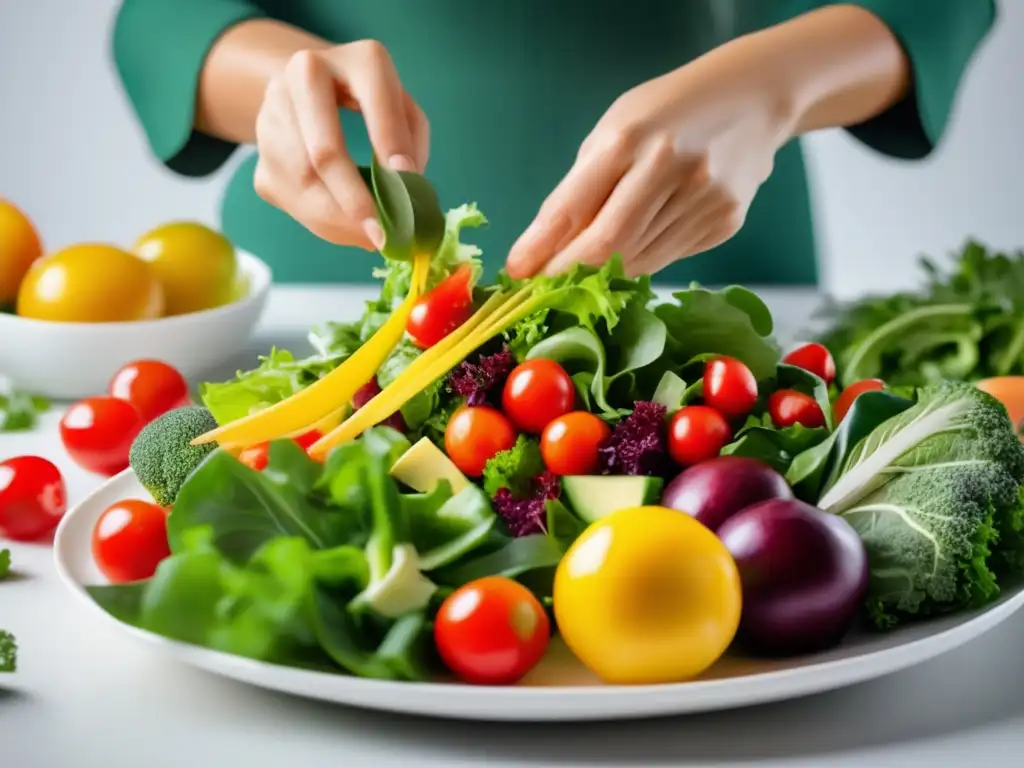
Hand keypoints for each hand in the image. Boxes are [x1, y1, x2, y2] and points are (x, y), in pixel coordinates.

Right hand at [252, 41, 428, 250]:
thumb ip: (410, 142)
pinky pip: (291, 200)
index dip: (390, 143)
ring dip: (339, 222)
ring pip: (302, 184)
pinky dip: (324, 223)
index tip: (407, 183)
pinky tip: (347, 227)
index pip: (374, 101)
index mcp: (355, 58)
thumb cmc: (369, 102)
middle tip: (381, 235)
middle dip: (355, 201)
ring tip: (370, 236)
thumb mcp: (402, 109)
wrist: (310, 91)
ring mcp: (272, 114)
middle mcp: (304, 75)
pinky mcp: (258, 156)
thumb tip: (404, 191)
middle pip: (324, 152)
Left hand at [506, 44, 795, 278]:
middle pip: (606, 247)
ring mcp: (702, 198)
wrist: (753, 98)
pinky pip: (667, 257)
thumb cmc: (667, 113)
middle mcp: (668, 168)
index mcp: (629, 137)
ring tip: (586, 271)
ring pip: (637, 261)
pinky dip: (641, 260)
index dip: (541, 248)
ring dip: (604, 273)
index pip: (573, 208)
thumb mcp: (616, 130)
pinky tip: (639, 243)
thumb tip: (545, 251)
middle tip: (545, 288)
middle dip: (568, 274)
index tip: (516, 272)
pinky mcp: (724, 221)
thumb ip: (582, 187)